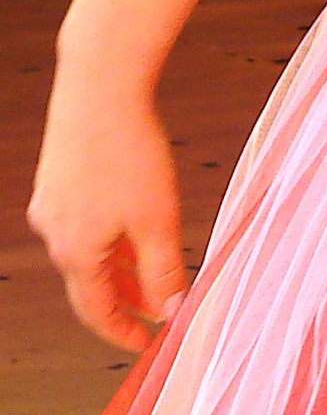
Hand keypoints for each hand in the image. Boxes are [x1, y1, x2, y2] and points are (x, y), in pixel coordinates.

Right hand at [28, 73, 186, 351]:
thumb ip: (164, 269)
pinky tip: (133, 219)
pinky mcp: (59, 176)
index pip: (97, 312)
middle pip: (91, 281)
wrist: (100, 85)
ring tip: (151, 266)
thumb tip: (172, 309)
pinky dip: (109, 233)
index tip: (147, 341)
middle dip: (124, 298)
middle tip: (155, 307)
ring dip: (118, 264)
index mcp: (76, 253)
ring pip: (88, 249)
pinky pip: (84, 220)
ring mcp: (53, 203)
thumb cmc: (128, 149)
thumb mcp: (158, 218)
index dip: (124, 330)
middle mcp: (55, 232)